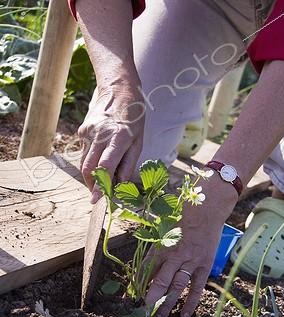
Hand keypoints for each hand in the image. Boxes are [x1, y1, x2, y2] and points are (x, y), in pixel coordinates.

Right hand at [78, 77, 144, 202]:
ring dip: (90, 176)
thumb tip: (120, 184)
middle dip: (92, 186)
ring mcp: (88, 132)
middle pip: (89, 168)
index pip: (105, 167)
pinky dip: (90, 162)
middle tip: (97, 197)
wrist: (118, 88)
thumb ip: (128, 164)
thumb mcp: (138, 141)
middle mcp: (100, 135)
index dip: (100, 186)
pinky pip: (84, 152)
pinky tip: (99, 161)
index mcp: (118, 138)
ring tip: (100, 183)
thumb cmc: (134, 116)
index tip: (97, 200)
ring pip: (84, 162)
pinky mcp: (82, 130)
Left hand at [145, 178, 237, 316]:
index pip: (146, 270)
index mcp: (161, 245)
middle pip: (159, 282)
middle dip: (151, 299)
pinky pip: (197, 288)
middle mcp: (174, 255)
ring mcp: (190, 261)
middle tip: (144, 312)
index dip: (139, 284)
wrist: (207, 210)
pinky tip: (184, 315)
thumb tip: (146, 270)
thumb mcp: (163, 230)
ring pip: (176, 287)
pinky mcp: (204, 266)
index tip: (134, 296)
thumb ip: (155, 249)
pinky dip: (191, 302)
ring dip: (168, 304)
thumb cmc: (182, 218)